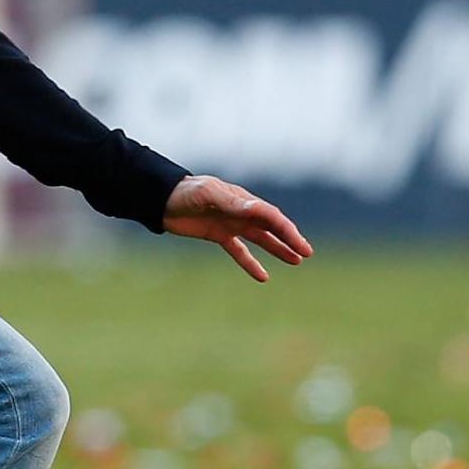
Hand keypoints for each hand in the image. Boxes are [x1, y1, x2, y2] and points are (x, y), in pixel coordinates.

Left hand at [163, 174, 312, 281]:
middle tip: (306, 254)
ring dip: (277, 249)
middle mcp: (241, 212)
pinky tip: (263, 277)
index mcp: (242, 200)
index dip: (287, 231)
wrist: (161, 198)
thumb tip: (256, 209)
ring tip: (296, 261)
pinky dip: (251, 263)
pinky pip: (239, 251)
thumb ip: (231, 203)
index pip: (271, 216)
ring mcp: (230, 224)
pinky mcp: (218, 235)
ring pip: (260, 239)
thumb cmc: (186, 192)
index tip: (301, 246)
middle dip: (289, 240)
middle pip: (271, 227)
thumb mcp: (208, 194)